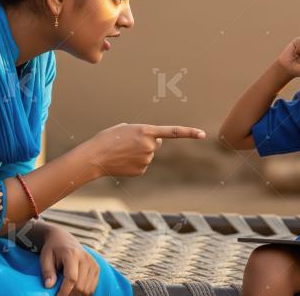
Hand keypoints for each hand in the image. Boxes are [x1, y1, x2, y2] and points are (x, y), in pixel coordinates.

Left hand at [40, 227, 98, 294]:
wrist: (63, 239)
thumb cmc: (52, 249)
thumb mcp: (45, 258)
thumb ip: (47, 272)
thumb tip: (49, 286)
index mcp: (72, 254)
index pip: (72, 278)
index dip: (64, 291)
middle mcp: (85, 258)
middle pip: (81, 286)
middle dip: (69, 294)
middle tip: (60, 293)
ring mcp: (93, 263)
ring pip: (87, 289)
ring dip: (77, 294)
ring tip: (67, 290)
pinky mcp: (96, 268)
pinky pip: (92, 287)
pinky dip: (83, 291)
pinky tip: (74, 288)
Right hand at [89, 123, 206, 176]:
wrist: (95, 156)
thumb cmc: (108, 138)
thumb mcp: (126, 128)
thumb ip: (143, 132)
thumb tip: (154, 143)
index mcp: (146, 131)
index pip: (173, 132)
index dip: (189, 133)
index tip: (203, 135)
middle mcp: (150, 146)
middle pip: (156, 143)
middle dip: (147, 142)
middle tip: (129, 142)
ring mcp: (146, 160)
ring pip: (148, 155)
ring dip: (139, 153)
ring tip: (123, 152)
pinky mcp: (141, 171)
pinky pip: (142, 165)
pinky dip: (134, 163)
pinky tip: (123, 162)